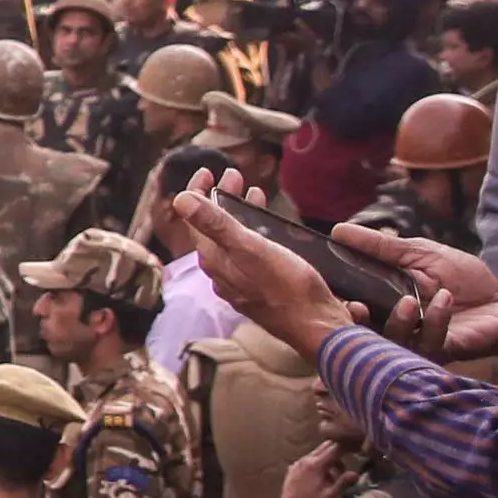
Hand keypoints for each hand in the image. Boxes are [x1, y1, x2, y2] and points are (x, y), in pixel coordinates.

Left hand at [166, 179, 355, 355]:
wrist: (318, 326)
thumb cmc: (288, 287)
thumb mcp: (251, 248)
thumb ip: (216, 225)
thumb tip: (180, 200)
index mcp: (215, 261)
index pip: (195, 220)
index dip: (198, 191)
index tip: (208, 170)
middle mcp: (223, 273)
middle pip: (214, 229)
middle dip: (222, 199)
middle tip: (235, 176)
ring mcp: (242, 283)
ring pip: (234, 241)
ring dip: (241, 214)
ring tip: (254, 194)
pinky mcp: (263, 289)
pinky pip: (251, 254)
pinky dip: (256, 233)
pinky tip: (272, 230)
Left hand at [274, 440, 349, 497]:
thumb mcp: (331, 497)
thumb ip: (344, 483)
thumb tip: (356, 473)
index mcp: (315, 465)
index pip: (335, 448)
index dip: (348, 447)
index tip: (357, 449)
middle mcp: (305, 460)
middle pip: (326, 446)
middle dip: (339, 452)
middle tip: (348, 463)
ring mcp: (297, 464)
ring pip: (317, 453)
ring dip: (329, 460)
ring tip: (335, 477)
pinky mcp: (293, 469)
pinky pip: (309, 460)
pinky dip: (318, 464)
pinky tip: (322, 479)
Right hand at [336, 222, 497, 359]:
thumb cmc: (463, 278)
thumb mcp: (419, 253)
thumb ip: (381, 246)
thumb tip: (339, 229)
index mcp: (382, 302)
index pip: (348, 306)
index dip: (335, 303)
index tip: (330, 292)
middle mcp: (392, 326)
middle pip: (359, 332)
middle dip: (355, 322)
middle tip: (358, 307)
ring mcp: (415, 343)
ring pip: (390, 342)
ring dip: (399, 320)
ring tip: (410, 300)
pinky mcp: (440, 353)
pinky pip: (426, 344)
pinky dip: (434, 320)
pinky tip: (445, 300)